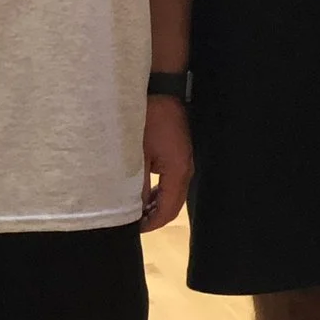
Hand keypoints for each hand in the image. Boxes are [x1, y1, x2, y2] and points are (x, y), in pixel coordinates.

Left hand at [141, 98, 192, 231]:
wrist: (161, 89)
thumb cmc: (147, 119)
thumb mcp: (137, 153)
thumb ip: (136, 183)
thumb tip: (133, 207)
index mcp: (178, 171)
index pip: (168, 209)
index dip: (152, 223)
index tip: (133, 230)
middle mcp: (186, 169)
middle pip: (174, 204)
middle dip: (154, 217)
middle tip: (133, 223)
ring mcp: (184, 160)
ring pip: (173, 193)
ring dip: (156, 204)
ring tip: (136, 210)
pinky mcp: (179, 153)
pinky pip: (172, 180)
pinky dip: (159, 191)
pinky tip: (144, 192)